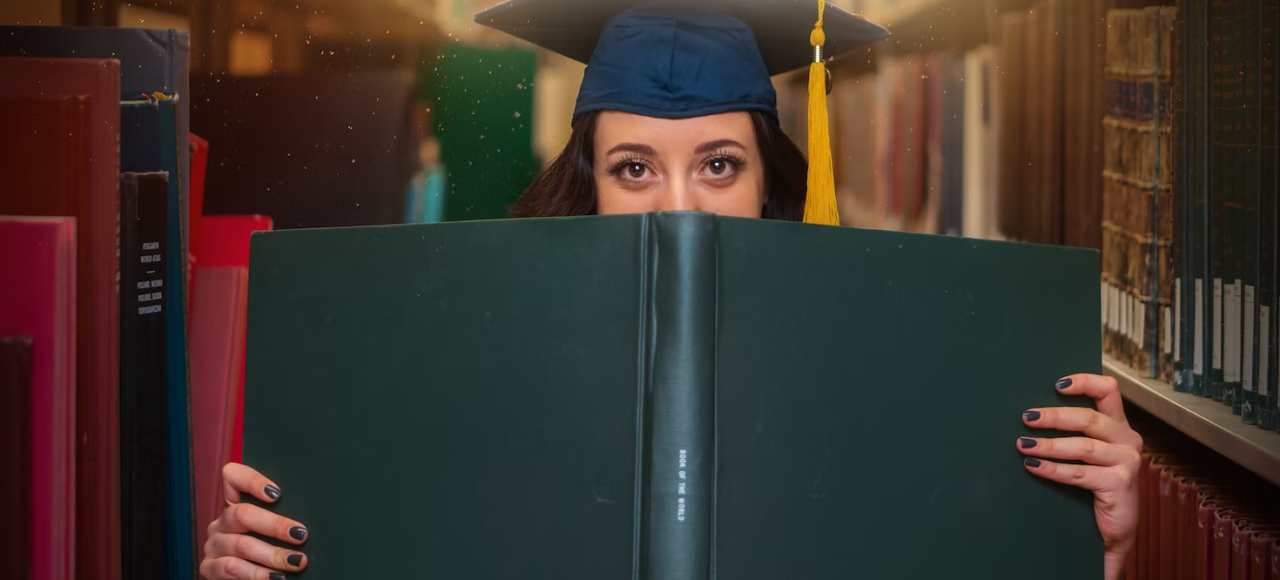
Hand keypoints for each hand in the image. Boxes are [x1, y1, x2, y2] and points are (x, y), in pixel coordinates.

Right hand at [200, 463, 309, 579]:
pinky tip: (275, 577)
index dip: (252, 481)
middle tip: (301, 535)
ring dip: (273, 555)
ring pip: (241, 545)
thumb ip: (281, 520)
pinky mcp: (209, 568)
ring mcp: (213, 545)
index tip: (277, 493)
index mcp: (235, 506)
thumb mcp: (270, 533)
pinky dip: (257, 574)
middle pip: (242, 514)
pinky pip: (232, 568)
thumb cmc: (264, 552)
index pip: (232, 477)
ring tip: (296, 561)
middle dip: (275, 525)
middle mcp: (221, 523)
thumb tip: (308, 523)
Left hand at [1017, 373, 1141, 579]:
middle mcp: (1128, 439)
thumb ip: (1074, 433)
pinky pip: (1080, 473)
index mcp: (1119, 426)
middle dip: (1054, 417)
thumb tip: (1031, 415)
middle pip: (1089, 418)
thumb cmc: (1095, 487)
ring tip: (1023, 445)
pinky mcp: (1121, 483)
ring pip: (1083, 446)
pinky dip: (1053, 469)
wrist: (1114, 530)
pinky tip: (1033, 466)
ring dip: (1049, 445)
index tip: (1056, 384)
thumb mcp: (1088, 455)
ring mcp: (1127, 461)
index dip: (1084, 382)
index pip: (1109, 391)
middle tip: (1026, 418)